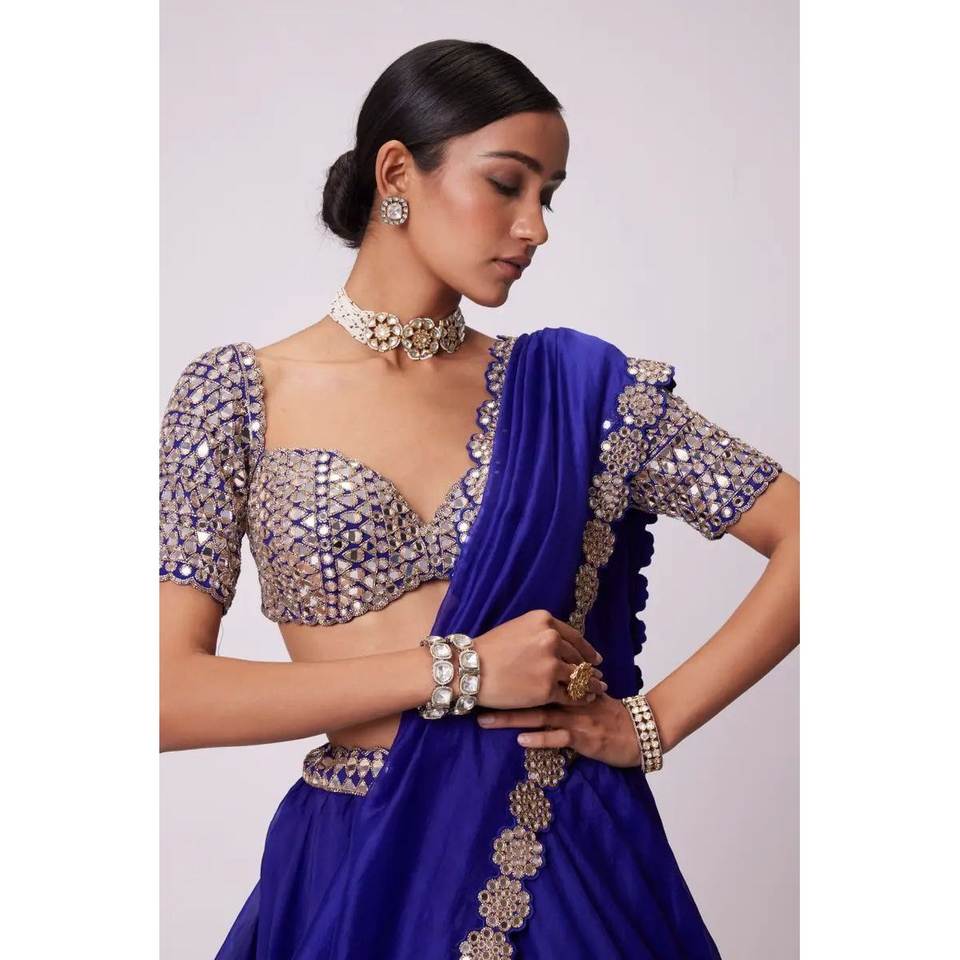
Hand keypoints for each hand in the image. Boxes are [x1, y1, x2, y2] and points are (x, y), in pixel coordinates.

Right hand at [470, 609, 605, 709]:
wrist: (470, 669)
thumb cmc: (489, 649)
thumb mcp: (517, 629)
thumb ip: (540, 634)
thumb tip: (560, 645)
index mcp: (545, 622)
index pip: (574, 637)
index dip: (587, 650)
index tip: (596, 659)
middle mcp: (551, 640)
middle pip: (578, 657)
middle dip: (590, 669)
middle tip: (599, 677)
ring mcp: (550, 665)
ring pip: (578, 676)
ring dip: (591, 684)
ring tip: (598, 689)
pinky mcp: (547, 689)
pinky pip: (570, 694)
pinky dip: (580, 698)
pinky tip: (585, 700)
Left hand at [475, 692, 643, 767]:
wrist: (639, 732)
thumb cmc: (609, 714)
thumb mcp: (585, 695)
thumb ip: (563, 686)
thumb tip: (536, 678)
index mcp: (568, 686)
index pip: (535, 675)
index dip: (509, 676)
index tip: (483, 677)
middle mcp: (569, 698)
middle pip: (530, 693)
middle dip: (501, 696)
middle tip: (474, 698)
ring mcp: (575, 717)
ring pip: (539, 714)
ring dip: (511, 717)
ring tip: (485, 720)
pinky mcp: (583, 737)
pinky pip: (558, 737)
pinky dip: (540, 738)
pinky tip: (520, 740)